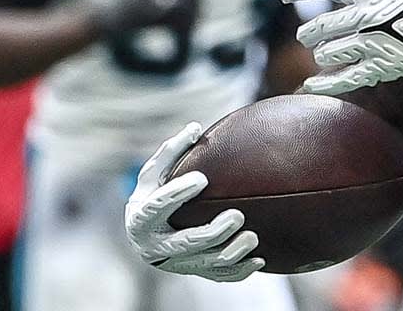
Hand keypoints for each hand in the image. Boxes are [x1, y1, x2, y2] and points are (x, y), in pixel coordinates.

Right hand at [125, 123, 263, 281]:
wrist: (148, 237)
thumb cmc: (154, 195)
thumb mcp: (154, 174)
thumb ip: (171, 152)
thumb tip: (195, 127)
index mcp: (142, 220)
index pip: (157, 209)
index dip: (177, 195)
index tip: (202, 179)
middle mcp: (157, 248)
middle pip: (187, 244)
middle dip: (213, 233)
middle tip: (238, 214)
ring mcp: (178, 264)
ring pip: (207, 264)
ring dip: (232, 253)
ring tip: (253, 236)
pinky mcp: (196, 272)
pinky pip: (220, 276)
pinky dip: (240, 270)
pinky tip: (260, 259)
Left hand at [279, 0, 402, 95]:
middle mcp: (364, 17)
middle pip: (322, 26)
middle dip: (311, 31)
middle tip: (306, 34)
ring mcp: (371, 44)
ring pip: (330, 52)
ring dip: (323, 53)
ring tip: (323, 53)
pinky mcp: (381, 66)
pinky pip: (345, 78)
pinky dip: (326, 83)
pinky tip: (312, 85)